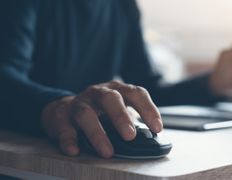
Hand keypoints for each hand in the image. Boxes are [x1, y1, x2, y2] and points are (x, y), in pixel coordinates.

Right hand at [41, 81, 161, 157]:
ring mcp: (79, 103)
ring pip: (86, 114)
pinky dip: (69, 139)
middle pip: (110, 99)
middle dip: (121, 117)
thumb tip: (152, 141)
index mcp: (116, 91)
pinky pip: (63, 128)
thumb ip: (132, 122)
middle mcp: (98, 93)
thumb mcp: (117, 111)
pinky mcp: (60, 117)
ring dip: (97, 133)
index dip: (148, 109)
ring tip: (107, 151)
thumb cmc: (99, 112)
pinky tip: (74, 150)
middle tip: (130, 136)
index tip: (157, 128)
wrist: (64, 108)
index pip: (136, 93)